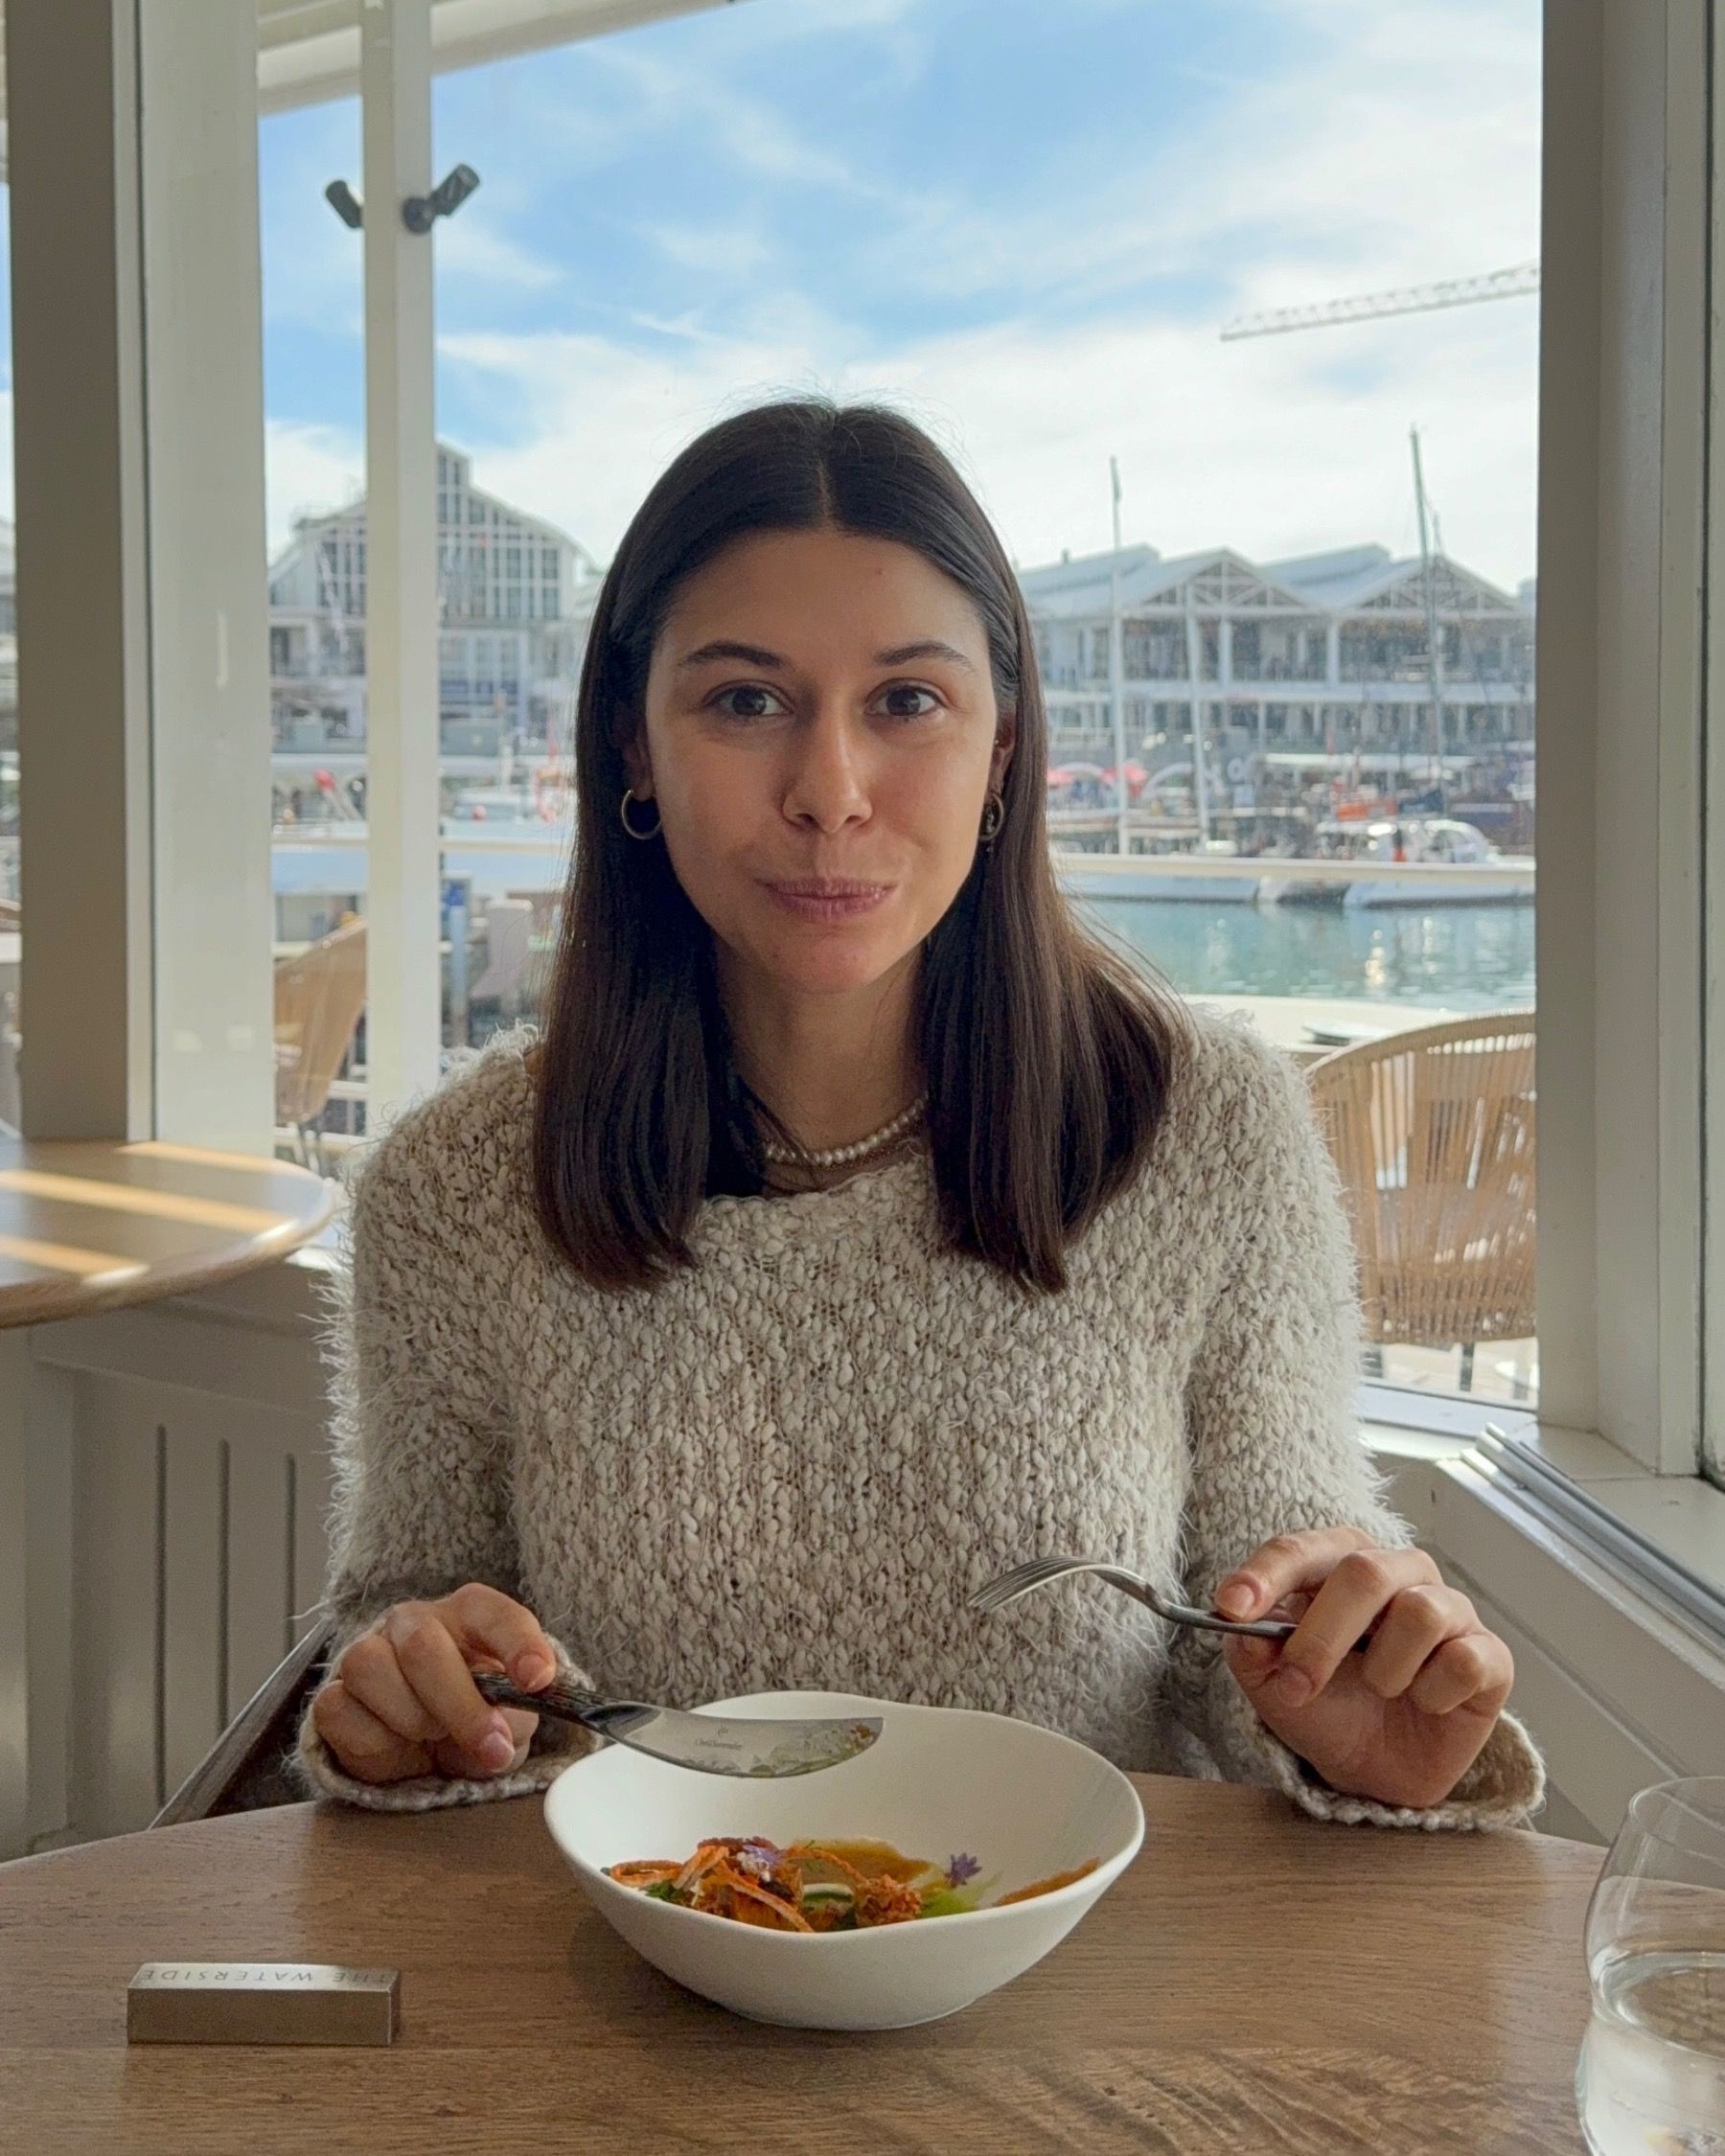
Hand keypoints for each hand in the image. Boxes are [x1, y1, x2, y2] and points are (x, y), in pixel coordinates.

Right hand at [310, 1582, 557, 1785]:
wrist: (428, 1750)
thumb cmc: (477, 1715)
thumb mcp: (511, 1718)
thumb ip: (516, 1718)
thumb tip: (504, 1730)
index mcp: (470, 1614)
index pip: (496, 1614)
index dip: (518, 1645)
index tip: (538, 1681)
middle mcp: (415, 1622)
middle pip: (423, 1647)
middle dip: (461, 1706)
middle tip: (490, 1746)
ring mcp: (368, 1652)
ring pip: (371, 1668)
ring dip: (411, 1718)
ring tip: (432, 1736)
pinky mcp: (333, 1694)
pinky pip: (339, 1709)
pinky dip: (373, 1741)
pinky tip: (396, 1745)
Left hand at [1215, 1527, 1514, 1810]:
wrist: (1376, 1771)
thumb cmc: (1326, 1705)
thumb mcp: (1272, 1683)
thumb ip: (1251, 1648)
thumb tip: (1244, 1623)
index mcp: (1341, 1563)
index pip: (1302, 1549)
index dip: (1267, 1574)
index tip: (1233, 1607)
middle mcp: (1400, 1571)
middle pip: (1365, 1571)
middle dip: (1323, 1634)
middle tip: (1299, 1683)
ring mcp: (1450, 1609)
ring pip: (1420, 1612)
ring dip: (1384, 1669)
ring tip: (1378, 1689)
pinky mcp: (1490, 1656)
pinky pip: (1464, 1661)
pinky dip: (1433, 1694)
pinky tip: (1424, 1704)